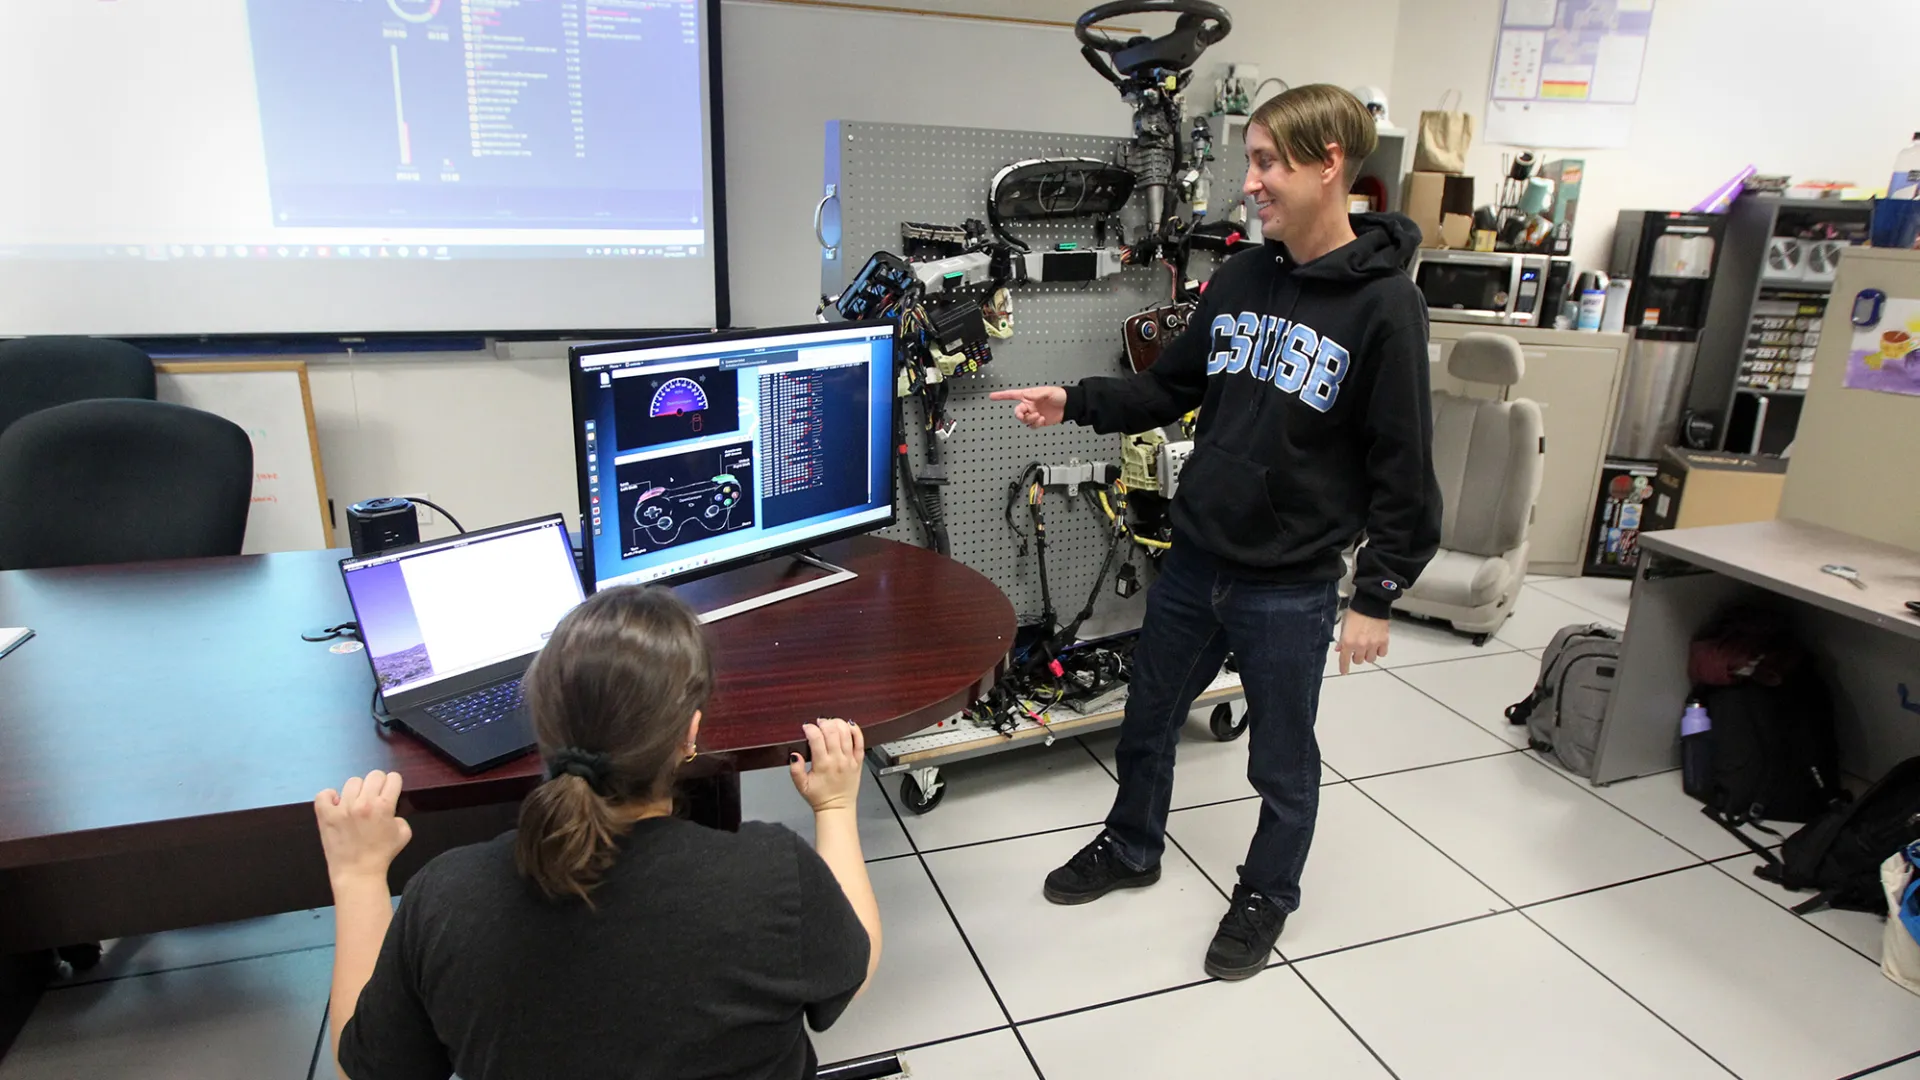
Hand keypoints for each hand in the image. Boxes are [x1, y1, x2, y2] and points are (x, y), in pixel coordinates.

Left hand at [314, 771, 412, 886]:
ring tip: (355, 805)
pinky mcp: (326, 815)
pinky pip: (324, 794)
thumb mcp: (404, 834)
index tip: (389, 793)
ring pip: (352, 782)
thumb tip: (389, 810)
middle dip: (378, 785)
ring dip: (357, 792)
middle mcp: (363, 803)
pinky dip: (330, 797)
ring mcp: (342, 808)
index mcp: (384, 806)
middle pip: (374, 775)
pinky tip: (337, 805)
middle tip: (374, 799)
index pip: (393, 778)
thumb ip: (400, 816)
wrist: (357, 873)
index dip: (393, 785)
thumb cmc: (381, 855)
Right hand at [790, 718, 864, 813]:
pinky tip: (850, 726)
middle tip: (819, 722)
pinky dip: (856, 731)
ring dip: (838, 723)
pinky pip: (860, 742)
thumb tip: (794, 755)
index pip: (816, 739)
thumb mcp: (801, 786)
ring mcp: (849, 760)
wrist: (837, 807)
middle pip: (833, 732)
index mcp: (822, 765)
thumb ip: (795, 770)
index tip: (806, 727)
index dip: (810, 729)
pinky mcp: (858, 761)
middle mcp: (837, 760)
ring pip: (846, 734)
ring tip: (831, 723)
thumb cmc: (820, 797)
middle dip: (824, 723)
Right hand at [989, 386, 1066, 428]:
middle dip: (1019, 414)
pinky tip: (1042, 419)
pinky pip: (1032, 426)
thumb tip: (1026, 395)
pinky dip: (1036, 424)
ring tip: (1039, 416)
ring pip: (1024, 420)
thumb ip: (1035, 394)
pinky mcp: (1039, 421)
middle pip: (1017, 412)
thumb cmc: (1060, 395)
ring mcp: (1034, 413)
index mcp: (1029, 396)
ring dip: (1030, 419)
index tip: (992, 396)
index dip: (1001, 395)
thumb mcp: (1047, 391)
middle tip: (1025, 414)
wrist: (1069, 405)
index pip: (1012, 395)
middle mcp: (1030, 405)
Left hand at [1338, 611, 1389, 674]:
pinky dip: (1379, 651)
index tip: (1344, 671)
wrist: (1371, 603)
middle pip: (1358, 661)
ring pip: (1370, 659)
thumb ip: (1342, 639)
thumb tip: (1339, 649)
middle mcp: (1360, 645)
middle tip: (1356, 650)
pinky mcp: (1384, 641)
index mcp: (1348, 641)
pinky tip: (1376, 645)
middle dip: (1356, 656)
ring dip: (1368, 654)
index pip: (1344, 660)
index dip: (1344, 667)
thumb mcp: (1344, 625)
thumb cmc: (1356, 612)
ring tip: (1367, 646)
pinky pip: (1382, 653)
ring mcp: (1373, 644)